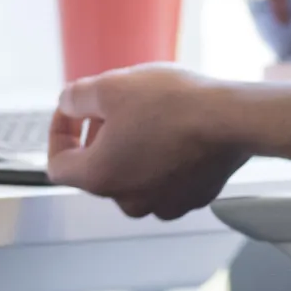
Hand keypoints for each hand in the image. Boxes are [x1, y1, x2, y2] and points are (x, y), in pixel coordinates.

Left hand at [47, 66, 250, 218]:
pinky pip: (165, 179)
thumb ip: (75, 98)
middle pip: (97, 169)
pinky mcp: (193, 197)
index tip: (71, 112)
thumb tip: (67, 104)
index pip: (57, 165)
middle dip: (98, 136)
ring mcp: (164, 203)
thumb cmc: (173, 105)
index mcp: (100, 177)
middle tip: (113, 106)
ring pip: (132, 175)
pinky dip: (161, 158)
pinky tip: (173, 131)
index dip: (59, 133)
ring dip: (130, 148)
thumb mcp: (109, 87)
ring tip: (147, 116)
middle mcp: (130, 200)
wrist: (233, 119)